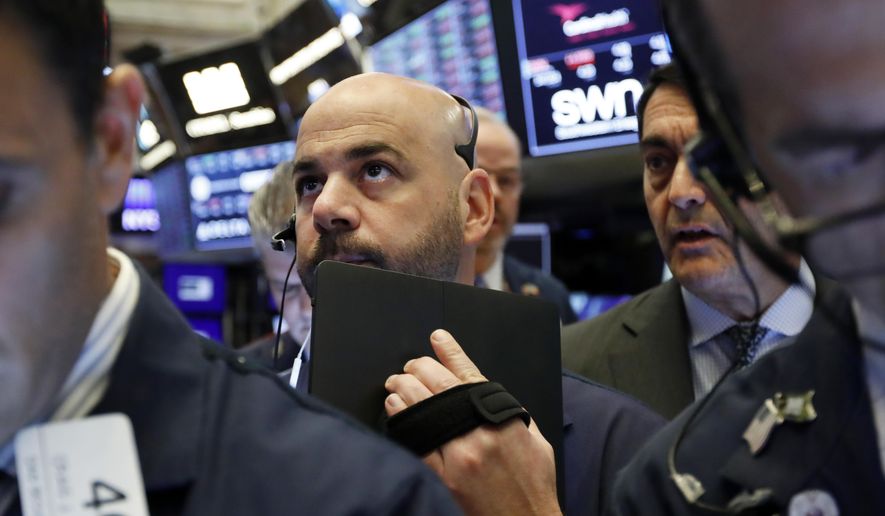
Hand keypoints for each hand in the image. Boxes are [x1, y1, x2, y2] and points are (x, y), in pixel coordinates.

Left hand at [384, 329, 560, 515]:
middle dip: (418, 369)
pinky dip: (401, 421)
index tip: (437, 338)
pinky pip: (415, 442)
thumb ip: (510, 412)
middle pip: (438, 386)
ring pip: (421, 410)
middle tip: (408, 366)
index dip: (449, 351)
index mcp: (502, 418)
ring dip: (404, 390)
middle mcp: (478, 433)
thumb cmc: (533, 485)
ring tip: (395, 383)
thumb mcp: (532, 438)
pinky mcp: (442, 478)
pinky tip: (395, 410)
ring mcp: (458, 455)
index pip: (469, 373)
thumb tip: (486, 392)